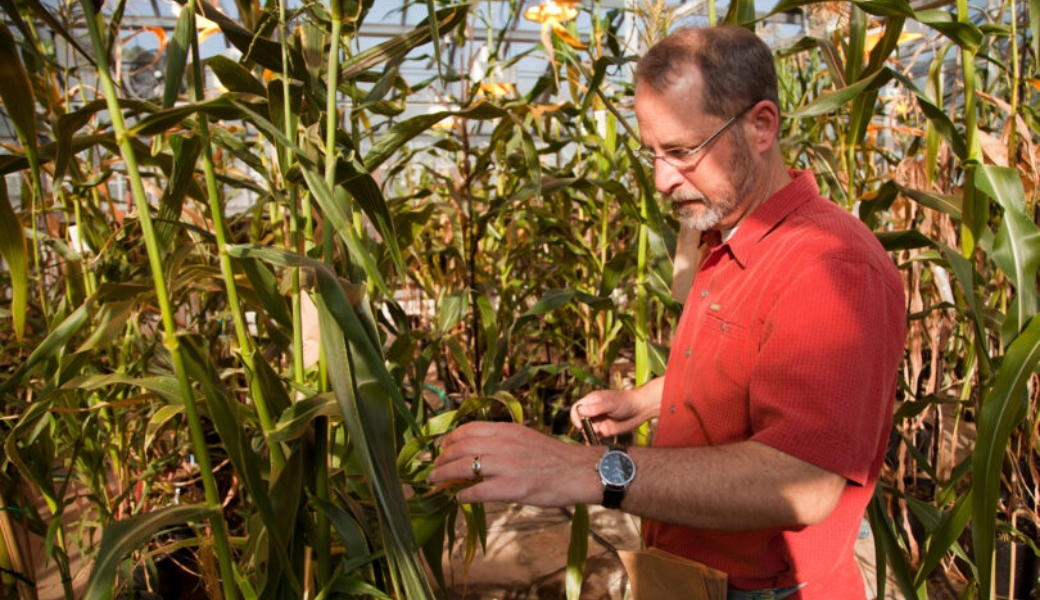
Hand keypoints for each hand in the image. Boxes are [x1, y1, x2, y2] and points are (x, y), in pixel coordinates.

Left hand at [429, 421, 600, 506]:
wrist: (578, 471)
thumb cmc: (553, 457)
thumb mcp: (525, 437)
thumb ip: (502, 440)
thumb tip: (479, 447)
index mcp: (506, 430)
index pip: (468, 429)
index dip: (450, 439)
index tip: (443, 447)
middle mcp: (503, 444)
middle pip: (460, 448)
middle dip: (442, 458)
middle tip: (434, 467)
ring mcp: (506, 466)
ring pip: (464, 468)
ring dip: (444, 475)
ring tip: (435, 482)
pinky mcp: (512, 488)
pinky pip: (478, 492)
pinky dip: (464, 496)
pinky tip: (458, 499)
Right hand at [571, 377, 663, 439]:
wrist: (640, 409)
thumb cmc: (625, 402)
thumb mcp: (609, 403)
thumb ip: (595, 408)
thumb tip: (581, 411)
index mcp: (591, 401)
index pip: (576, 409)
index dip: (576, 417)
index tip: (581, 424)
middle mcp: (593, 411)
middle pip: (580, 421)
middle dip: (583, 427)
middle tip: (593, 430)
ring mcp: (598, 421)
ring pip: (586, 430)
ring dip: (588, 434)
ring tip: (597, 434)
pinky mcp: (604, 430)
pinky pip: (594, 437)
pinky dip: (592, 440)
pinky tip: (593, 442)